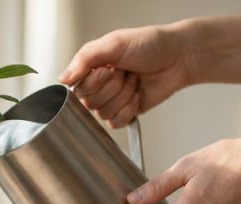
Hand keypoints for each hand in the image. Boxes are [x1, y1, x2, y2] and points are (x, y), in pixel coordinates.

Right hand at [59, 23, 191, 126]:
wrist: (177, 57)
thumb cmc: (149, 44)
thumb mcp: (113, 44)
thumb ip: (85, 59)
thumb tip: (63, 79)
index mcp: (91, 67)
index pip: (77, 88)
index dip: (95, 82)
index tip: (108, 69)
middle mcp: (99, 85)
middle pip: (90, 103)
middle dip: (113, 87)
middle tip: (125, 72)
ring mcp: (112, 100)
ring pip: (104, 113)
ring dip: (123, 96)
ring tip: (134, 80)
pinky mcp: (126, 112)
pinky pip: (116, 123)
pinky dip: (129, 110)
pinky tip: (137, 95)